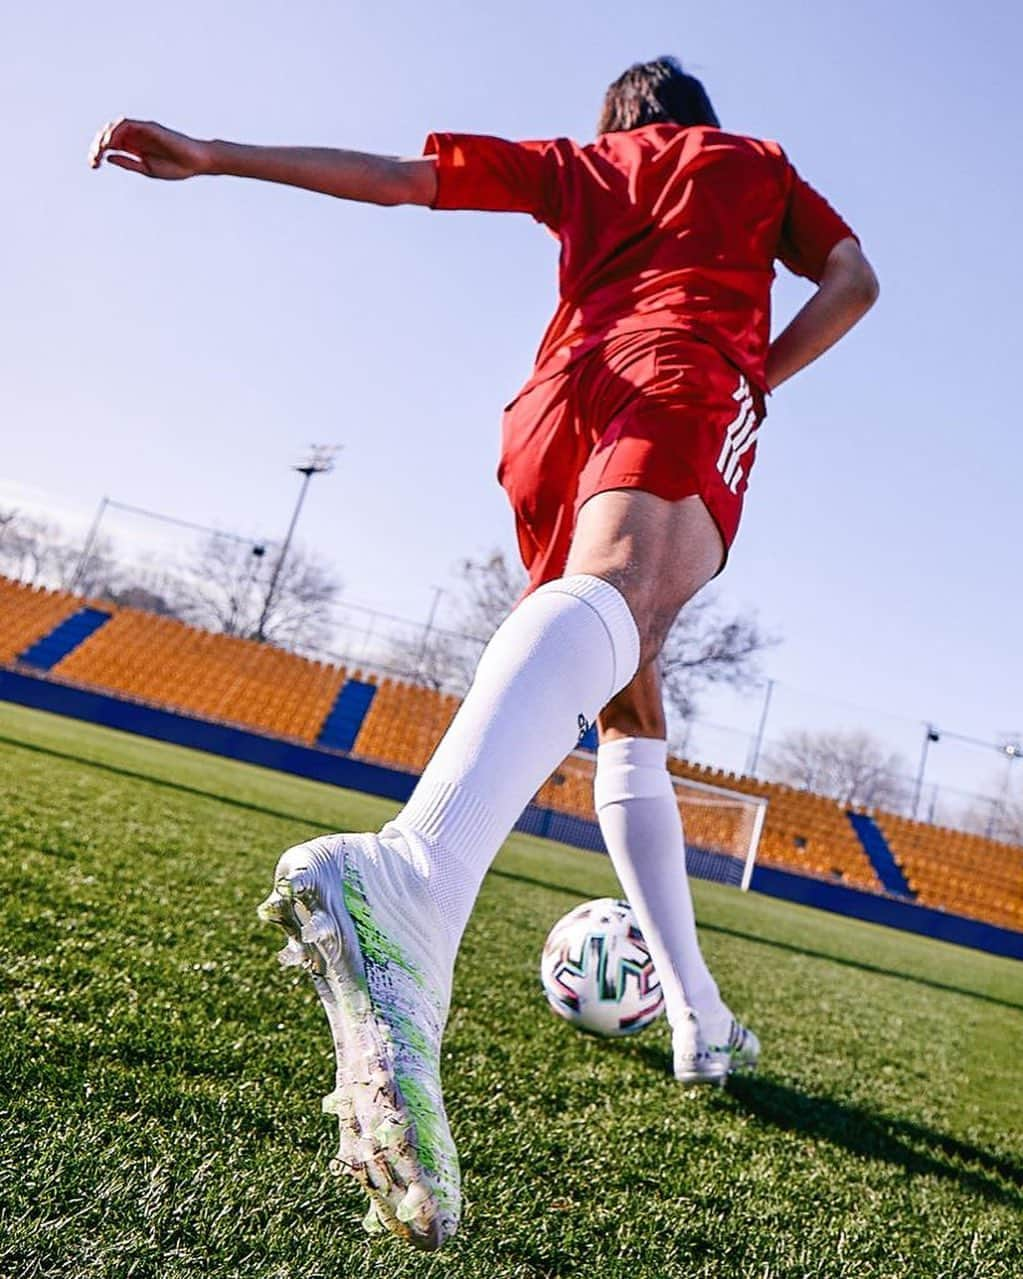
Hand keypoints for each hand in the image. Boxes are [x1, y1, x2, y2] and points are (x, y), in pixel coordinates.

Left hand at [88, 118, 212, 179]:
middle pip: (109, 135)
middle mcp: (136, 137)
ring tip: (99, 150)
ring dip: (104, 137)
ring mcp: (141, 130)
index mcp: (134, 148)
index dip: (98, 153)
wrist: (196, 162)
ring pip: (115, 127)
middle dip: (97, 145)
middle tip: (93, 159)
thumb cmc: (176, 167)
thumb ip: (128, 162)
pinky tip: (110, 142)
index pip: (110, 145)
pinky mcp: (148, 126)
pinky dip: (116, 131)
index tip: (93, 165)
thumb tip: (108, 158)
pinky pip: (127, 124)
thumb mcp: (147, 168)